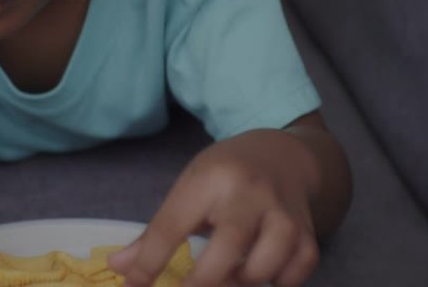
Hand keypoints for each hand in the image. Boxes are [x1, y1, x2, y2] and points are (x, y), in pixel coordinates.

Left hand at [109, 129, 320, 286]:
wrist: (282, 154)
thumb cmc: (226, 174)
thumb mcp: (189, 188)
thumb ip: (156, 231)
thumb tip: (120, 268)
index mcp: (210, 178)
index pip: (173, 225)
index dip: (149, 262)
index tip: (135, 284)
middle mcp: (249, 193)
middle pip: (227, 248)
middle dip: (203, 281)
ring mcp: (283, 212)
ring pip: (265, 267)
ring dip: (241, 282)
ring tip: (227, 274)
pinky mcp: (307, 231)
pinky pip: (296, 272)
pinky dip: (277, 281)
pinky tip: (259, 271)